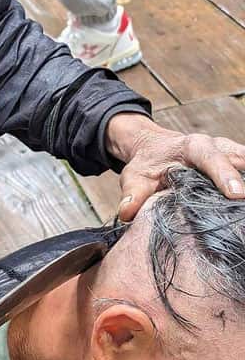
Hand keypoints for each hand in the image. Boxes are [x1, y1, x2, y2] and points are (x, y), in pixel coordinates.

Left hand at [104, 113, 244, 221]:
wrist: (155, 150)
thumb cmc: (147, 165)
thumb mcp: (135, 177)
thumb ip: (132, 194)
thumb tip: (126, 212)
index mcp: (193, 146)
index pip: (211, 158)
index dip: (224, 175)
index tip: (236, 194)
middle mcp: (216, 146)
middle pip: (237, 160)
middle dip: (244, 179)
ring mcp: (229, 154)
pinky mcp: (235, 163)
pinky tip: (244, 206)